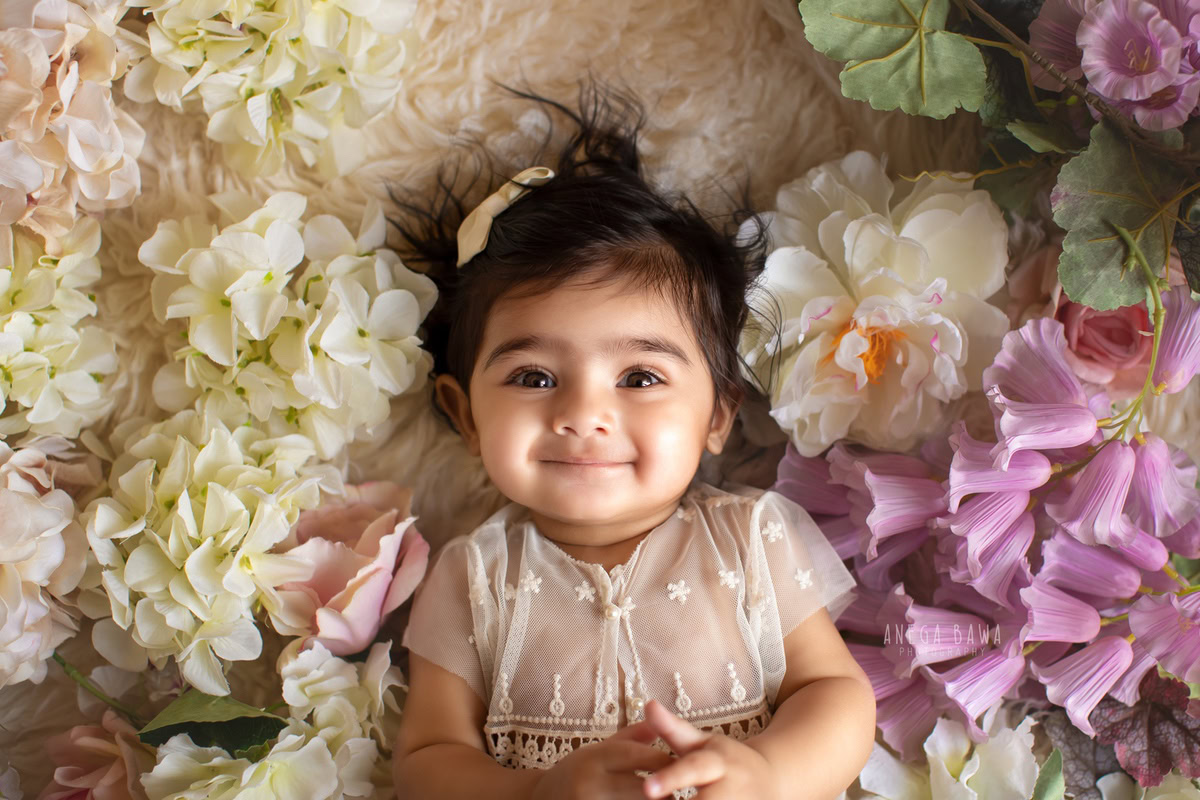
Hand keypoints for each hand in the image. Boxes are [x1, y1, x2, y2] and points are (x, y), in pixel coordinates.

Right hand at [530, 717, 676, 799]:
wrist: (538, 799)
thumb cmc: (576, 773)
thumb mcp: (599, 749)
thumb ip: (632, 737)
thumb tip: (662, 724)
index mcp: (594, 757)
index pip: (638, 755)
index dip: (664, 761)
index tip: (682, 764)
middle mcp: (589, 783)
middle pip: (641, 787)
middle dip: (664, 790)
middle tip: (678, 789)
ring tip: (667, 799)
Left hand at [640, 699, 777, 799]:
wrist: (772, 778)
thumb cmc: (725, 760)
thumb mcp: (702, 743)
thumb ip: (673, 729)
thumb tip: (648, 704)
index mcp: (719, 761)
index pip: (693, 768)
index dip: (671, 779)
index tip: (647, 788)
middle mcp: (733, 786)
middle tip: (652, 797)